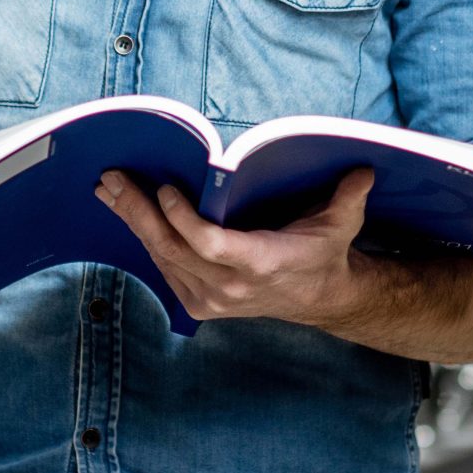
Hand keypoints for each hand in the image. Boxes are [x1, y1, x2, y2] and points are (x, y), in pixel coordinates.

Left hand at [96, 167, 373, 329]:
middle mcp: (229, 287)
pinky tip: (127, 212)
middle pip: (171, 248)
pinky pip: (163, 267)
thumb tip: (363, 168)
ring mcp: (210, 299)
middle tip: (112, 179)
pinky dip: (144, 239)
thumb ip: (348, 196)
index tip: (165, 189)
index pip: (210, 244)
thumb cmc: (323, 250)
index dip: (182, 219)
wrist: (317, 298)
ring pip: (160, 257)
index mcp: (259, 264)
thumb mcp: (341, 222)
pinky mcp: (198, 304)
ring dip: (132, 221)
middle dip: (137, 211)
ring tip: (109, 189)